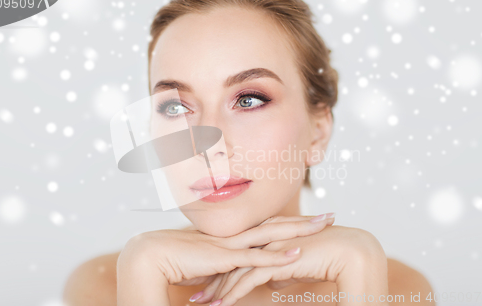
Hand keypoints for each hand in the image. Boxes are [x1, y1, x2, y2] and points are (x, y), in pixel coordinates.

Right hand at [117, 214, 333, 304]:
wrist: (153, 255)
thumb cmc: (179, 260)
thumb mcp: (210, 262)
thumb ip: (226, 265)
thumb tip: (236, 271)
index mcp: (235, 234)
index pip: (270, 225)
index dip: (292, 222)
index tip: (312, 220)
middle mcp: (237, 234)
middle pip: (279, 224)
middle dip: (306, 221)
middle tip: (331, 215)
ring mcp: (232, 243)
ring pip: (273, 234)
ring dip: (300, 231)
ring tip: (324, 226)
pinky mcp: (223, 257)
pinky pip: (255, 257)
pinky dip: (277, 256)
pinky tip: (296, 254)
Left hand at [198, 224, 388, 305]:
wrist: (352, 251)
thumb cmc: (330, 258)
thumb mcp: (300, 268)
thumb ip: (284, 272)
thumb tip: (273, 282)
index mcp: (271, 240)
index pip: (241, 256)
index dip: (224, 272)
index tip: (210, 285)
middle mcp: (267, 241)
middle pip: (232, 261)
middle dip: (213, 279)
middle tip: (196, 295)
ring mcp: (271, 247)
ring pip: (237, 270)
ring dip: (219, 289)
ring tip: (202, 304)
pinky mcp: (277, 259)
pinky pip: (250, 278)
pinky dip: (234, 293)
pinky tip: (223, 305)